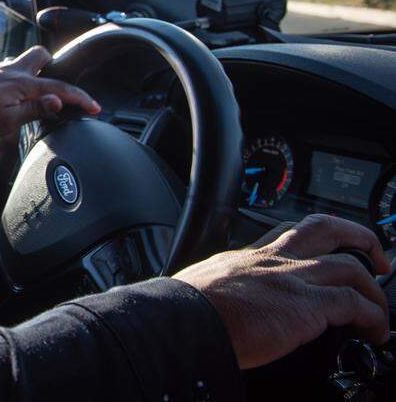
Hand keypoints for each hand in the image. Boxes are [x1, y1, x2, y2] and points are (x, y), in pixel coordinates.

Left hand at [0, 46, 99, 138]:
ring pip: (25, 59)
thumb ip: (35, 109)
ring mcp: (0, 68)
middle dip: (55, 67)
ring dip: (35, 70)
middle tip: (59, 87)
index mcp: (22, 84)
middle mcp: (13, 70)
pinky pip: (10, 68)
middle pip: (42, 56)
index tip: (94, 106)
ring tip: (35, 92)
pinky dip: (18, 77)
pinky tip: (12, 93)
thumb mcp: (7, 121)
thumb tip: (58, 101)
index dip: (80, 98)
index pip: (59, 88)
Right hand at [173, 214, 391, 368]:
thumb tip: (225, 306)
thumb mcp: (204, 284)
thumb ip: (225, 289)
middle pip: (325, 229)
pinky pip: (355, 304)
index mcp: (248, 255)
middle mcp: (273, 259)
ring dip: (374, 287)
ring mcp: (292, 279)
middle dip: (358, 238)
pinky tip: (374, 331)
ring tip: (380, 308)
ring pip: (351, 266)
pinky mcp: (306, 305)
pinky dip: (373, 317)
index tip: (326, 251)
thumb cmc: (185, 310)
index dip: (315, 241)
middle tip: (375, 257)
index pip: (288, 234)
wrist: (183, 321)